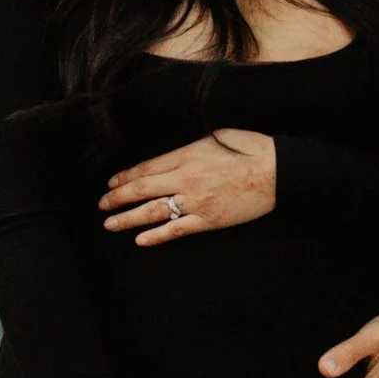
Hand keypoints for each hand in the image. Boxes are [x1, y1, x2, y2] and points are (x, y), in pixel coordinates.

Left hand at [99, 129, 276, 244]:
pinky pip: (176, 230)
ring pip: (152, 212)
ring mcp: (195, 202)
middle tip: (102, 204)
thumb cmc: (249, 148)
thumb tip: (170, 157)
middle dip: (117, 198)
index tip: (110, 182)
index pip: (145, 168)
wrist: (276, 171)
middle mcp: (185, 179)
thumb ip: (188, 149)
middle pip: (142, 189)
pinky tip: (140, 240)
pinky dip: (156, 236)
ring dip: (128, 218)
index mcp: (186, 156)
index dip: (125, 177)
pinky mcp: (208, 220)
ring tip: (110, 224)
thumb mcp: (214, 136)